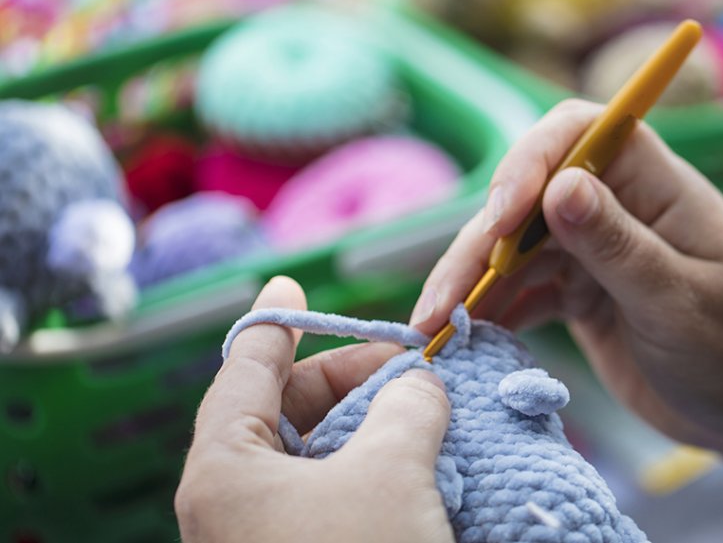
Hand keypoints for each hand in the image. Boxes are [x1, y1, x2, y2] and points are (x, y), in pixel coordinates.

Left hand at [176, 277, 454, 542]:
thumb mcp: (392, 471)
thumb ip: (407, 405)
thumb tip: (418, 384)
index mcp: (223, 469)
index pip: (245, 371)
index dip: (276, 324)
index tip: (289, 286)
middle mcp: (226, 503)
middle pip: (280, 412)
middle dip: (344, 381)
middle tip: (405, 367)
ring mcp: (254, 536)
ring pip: (307, 459)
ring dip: (362, 429)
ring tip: (418, 415)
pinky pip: (320, 498)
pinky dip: (360, 472)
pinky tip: (407, 467)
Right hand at [409, 101, 722, 540]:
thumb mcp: (679, 301)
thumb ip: (619, 245)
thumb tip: (558, 186)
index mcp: (654, 184)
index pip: (578, 133)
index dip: (529, 160)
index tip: (501, 215)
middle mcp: (617, 206)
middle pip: (527, 199)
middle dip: (479, 246)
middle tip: (442, 302)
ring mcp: (594, 250)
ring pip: (513, 249)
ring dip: (471, 285)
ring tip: (434, 330)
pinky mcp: (579, 293)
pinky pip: (522, 291)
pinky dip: (491, 311)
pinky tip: (462, 338)